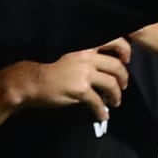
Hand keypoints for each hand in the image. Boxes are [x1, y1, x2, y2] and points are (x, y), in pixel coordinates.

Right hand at [4, 38, 130, 121]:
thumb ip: (84, 53)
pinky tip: (102, 116)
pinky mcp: (81, 90)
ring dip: (116, 95)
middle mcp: (87, 56)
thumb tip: (101, 62)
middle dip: (123, 78)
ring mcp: (84, 73)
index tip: (126, 59)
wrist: (30, 80)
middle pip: (116, 66)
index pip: (114, 40)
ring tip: (115, 102)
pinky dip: (102, 111)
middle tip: (123, 85)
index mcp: (85, 44)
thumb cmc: (45, 64)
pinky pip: (98, 102)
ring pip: (111, 84)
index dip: (125, 50)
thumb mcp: (68, 51)